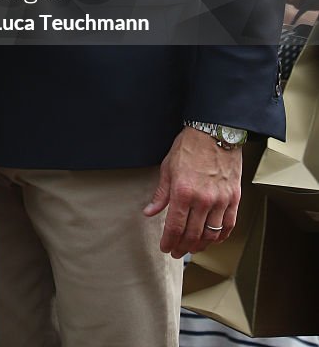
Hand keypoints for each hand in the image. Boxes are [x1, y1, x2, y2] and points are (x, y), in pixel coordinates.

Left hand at [143, 126, 241, 257]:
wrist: (215, 132)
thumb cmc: (189, 146)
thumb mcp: (168, 167)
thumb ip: (160, 194)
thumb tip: (150, 212)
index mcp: (183, 191)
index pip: (174, 227)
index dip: (169, 241)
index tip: (165, 247)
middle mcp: (202, 199)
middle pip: (192, 235)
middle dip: (182, 247)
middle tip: (177, 252)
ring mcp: (221, 200)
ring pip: (211, 234)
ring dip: (201, 245)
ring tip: (193, 248)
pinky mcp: (234, 198)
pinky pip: (229, 225)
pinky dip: (221, 236)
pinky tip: (213, 239)